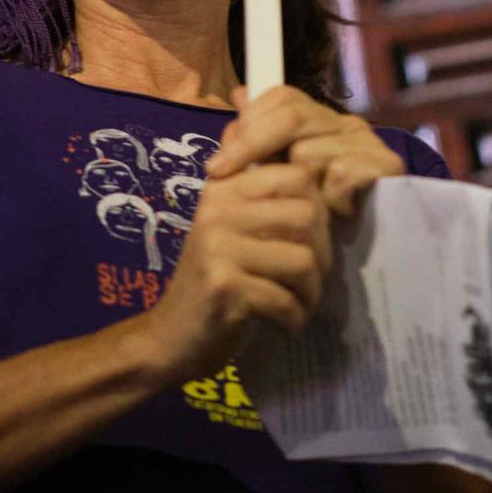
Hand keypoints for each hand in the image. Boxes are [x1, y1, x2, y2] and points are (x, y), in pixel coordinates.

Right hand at [141, 161, 330, 384]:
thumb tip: (289, 154)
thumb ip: (261, 195)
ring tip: (301, 303)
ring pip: (302, 260)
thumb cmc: (213, 281)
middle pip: (306, 216)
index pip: (296, 176)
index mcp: (224, 189)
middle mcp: (218, 210)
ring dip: (312, 290)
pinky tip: (288, 324)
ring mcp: (218, 247)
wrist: (168, 338)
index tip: (311, 239)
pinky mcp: (224, 288)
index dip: (320, 207)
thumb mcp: (232, 228)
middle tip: (311, 278)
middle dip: (323, 252)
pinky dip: (295, 317)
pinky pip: (284, 299)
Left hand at [207, 84, 404, 215]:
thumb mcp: (277, 183)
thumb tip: (238, 95)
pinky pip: (342, 172)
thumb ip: (256, 143)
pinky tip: (335, 215)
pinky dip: (332, 199)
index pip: (282, 97)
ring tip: (303, 209)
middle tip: (222, 174)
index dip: (248, 122)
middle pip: (292, 115)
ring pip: (310, 151)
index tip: (217, 162)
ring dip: (300, 187)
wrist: (365, 266)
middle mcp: (346, 124)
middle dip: (252, 146)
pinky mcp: (388, 165)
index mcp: (320, 122)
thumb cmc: (315, 223)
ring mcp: (369, 142)